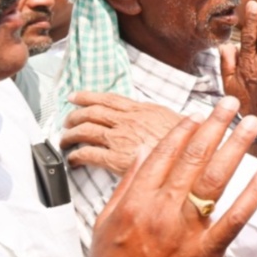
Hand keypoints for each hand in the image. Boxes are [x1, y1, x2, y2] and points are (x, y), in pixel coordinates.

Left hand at [59, 91, 184, 174]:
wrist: (191, 155)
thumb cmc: (187, 141)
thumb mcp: (171, 118)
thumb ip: (153, 116)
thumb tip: (147, 115)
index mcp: (140, 110)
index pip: (108, 98)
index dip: (88, 96)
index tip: (75, 96)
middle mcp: (127, 121)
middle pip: (92, 113)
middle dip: (74, 115)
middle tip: (66, 120)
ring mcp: (120, 138)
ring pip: (86, 131)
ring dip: (71, 135)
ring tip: (65, 140)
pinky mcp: (116, 158)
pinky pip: (89, 153)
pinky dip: (77, 155)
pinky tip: (73, 160)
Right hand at [81, 96, 256, 256]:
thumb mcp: (105, 221)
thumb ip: (126, 184)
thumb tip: (142, 151)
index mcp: (136, 201)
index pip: (163, 153)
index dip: (183, 130)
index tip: (197, 113)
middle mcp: (162, 211)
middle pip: (193, 158)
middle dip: (214, 125)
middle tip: (231, 103)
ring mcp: (186, 231)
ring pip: (215, 179)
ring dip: (235, 147)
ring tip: (250, 124)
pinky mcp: (207, 252)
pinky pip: (235, 218)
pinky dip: (252, 194)